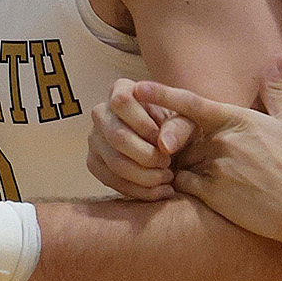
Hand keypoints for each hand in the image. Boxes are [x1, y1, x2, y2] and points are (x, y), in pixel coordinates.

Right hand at [87, 77, 195, 199]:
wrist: (169, 146)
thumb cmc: (177, 127)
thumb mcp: (187, 121)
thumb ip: (180, 128)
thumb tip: (164, 145)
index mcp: (121, 90)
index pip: (122, 102)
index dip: (143, 123)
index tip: (161, 138)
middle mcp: (101, 113)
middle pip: (117, 136)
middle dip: (147, 156)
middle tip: (168, 164)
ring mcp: (94, 139)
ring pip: (115, 162)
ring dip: (145, 177)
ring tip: (167, 179)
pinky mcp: (94, 163)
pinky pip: (111, 181)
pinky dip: (137, 190)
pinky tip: (158, 191)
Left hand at [130, 59, 281, 247]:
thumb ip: (274, 89)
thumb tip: (276, 57)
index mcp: (236, 119)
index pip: (190, 102)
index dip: (160, 94)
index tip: (136, 88)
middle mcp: (221, 141)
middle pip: (182, 136)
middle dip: (182, 142)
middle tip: (195, 151)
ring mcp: (215, 169)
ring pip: (181, 161)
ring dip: (185, 164)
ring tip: (213, 175)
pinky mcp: (212, 196)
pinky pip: (183, 185)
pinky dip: (185, 185)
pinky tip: (204, 191)